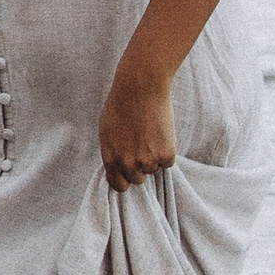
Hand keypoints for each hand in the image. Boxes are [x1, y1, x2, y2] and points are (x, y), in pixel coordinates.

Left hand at [99, 62, 176, 190]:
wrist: (140, 88)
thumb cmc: (121, 105)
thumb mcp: (107, 132)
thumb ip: (113, 153)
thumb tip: (118, 167)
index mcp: (111, 159)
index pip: (119, 186)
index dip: (125, 179)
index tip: (129, 173)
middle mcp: (128, 164)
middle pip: (138, 179)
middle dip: (140, 165)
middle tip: (142, 144)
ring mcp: (147, 161)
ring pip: (154, 168)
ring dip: (154, 156)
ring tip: (150, 133)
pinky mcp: (165, 155)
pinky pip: (168, 162)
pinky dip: (167, 150)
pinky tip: (161, 132)